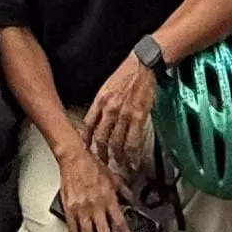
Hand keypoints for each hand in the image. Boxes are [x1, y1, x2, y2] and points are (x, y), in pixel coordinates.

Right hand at [53, 137, 124, 231]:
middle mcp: (96, 207)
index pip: (119, 224)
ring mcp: (81, 210)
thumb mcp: (113, 177)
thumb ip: (123, 191)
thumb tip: (130, 200)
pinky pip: (73, 231)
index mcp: (109, 199)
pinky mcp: (69, 210)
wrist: (73, 158)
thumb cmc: (92, 166)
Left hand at [84, 56, 157, 178]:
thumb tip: (99, 116)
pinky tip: (133, 162)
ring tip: (119, 167)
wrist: (144, 64)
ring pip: (117, 142)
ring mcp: (124, 114)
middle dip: (101, 154)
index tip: (87, 150)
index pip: (89, 125)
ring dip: (117, 158)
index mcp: (100, 100)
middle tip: (103, 164)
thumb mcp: (108, 86)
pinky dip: (132, 155)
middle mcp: (110, 109)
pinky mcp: (139, 117)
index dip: (87, 140)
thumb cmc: (127, 73)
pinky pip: (133, 141)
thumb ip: (103, 103)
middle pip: (101, 138)